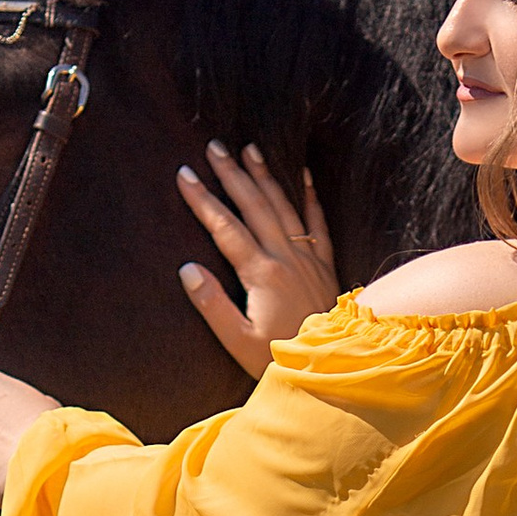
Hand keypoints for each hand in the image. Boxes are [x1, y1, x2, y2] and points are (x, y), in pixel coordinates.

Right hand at [177, 142, 338, 374]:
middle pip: (254, 207)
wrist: (331, 369)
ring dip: (265, 176)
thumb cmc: (278, 359)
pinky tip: (302, 175)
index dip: (203, 200)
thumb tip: (187, 269)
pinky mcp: (325, 267)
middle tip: (214, 147)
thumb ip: (212, 305)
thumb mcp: (238, 342)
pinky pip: (318, 224)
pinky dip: (309, 197)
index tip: (186, 175)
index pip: (226, 228)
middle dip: (232, 174)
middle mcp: (285, 259)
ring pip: (284, 207)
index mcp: (261, 276)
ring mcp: (308, 260)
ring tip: (250, 149)